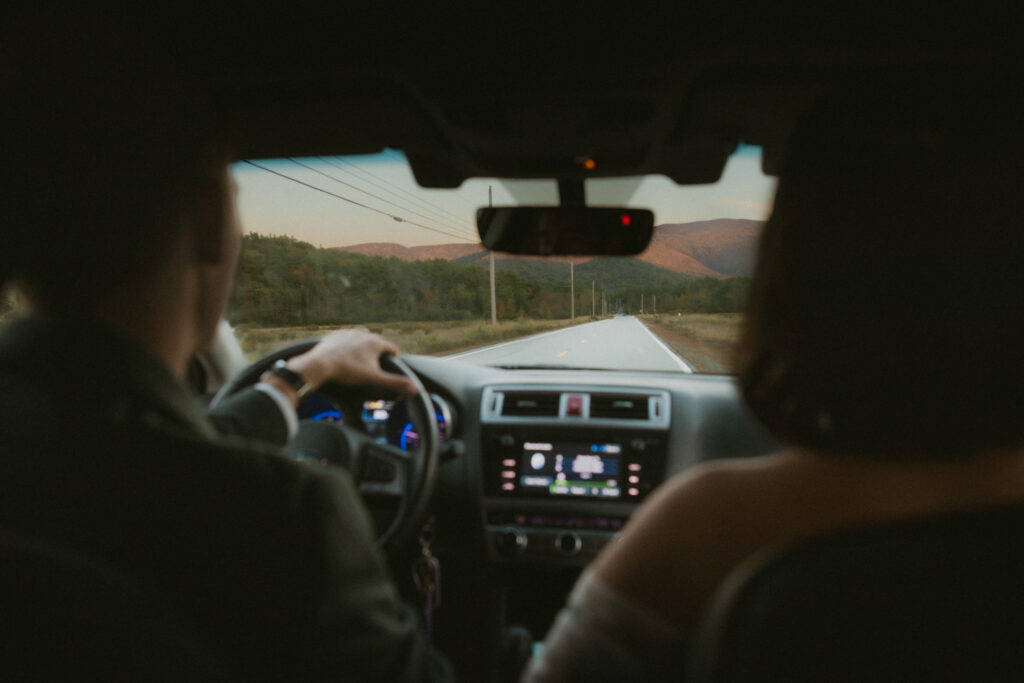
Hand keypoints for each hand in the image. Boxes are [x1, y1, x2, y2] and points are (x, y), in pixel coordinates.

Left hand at [286, 329, 417, 396]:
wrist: (319, 364)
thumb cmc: (348, 371)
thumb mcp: (373, 379)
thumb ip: (395, 383)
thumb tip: (416, 389)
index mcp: (375, 342)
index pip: (392, 348)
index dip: (393, 359)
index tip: (389, 368)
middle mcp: (363, 333)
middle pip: (377, 344)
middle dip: (377, 355)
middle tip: (373, 370)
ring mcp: (348, 333)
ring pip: (362, 341)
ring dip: (363, 350)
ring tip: (358, 364)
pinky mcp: (335, 335)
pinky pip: (347, 340)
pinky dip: (348, 347)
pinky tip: (344, 357)